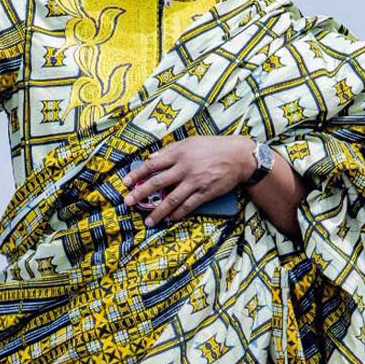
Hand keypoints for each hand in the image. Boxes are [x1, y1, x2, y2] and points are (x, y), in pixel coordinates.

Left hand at [122, 135, 255, 226]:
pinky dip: (178, 213)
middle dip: (141, 194)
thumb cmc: (214, 147)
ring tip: (149, 221)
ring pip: (172, 199)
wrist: (239, 156)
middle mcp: (184, 168)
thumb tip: (152, 157)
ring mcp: (195, 182)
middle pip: (157, 183)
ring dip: (158, 211)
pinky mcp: (206, 193)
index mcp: (179, 154)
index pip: (152, 165)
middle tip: (129, 203)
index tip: (125, 182)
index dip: (137, 174)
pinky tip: (170, 219)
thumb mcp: (190, 142)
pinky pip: (189, 206)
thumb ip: (170, 150)